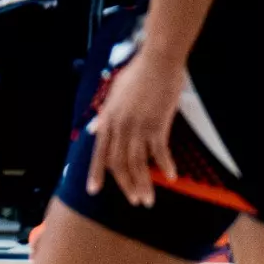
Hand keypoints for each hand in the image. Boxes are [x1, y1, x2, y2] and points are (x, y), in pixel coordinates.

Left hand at [86, 50, 184, 207]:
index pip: (99, 152)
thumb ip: (105, 115)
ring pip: (137, 163)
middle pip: (118, 163)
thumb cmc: (137, 76)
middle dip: (125, 185)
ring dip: (143, 184)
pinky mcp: (157, 124)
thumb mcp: (113, 95)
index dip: (96, 173)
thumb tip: (93, 129)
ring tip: (148, 200)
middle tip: (134, 201)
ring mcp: (138, 126)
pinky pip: (160, 152)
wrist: (157, 62)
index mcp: (107, 119)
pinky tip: (171, 177)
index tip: (93, 191)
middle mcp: (119, 126)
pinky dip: (165, 166)